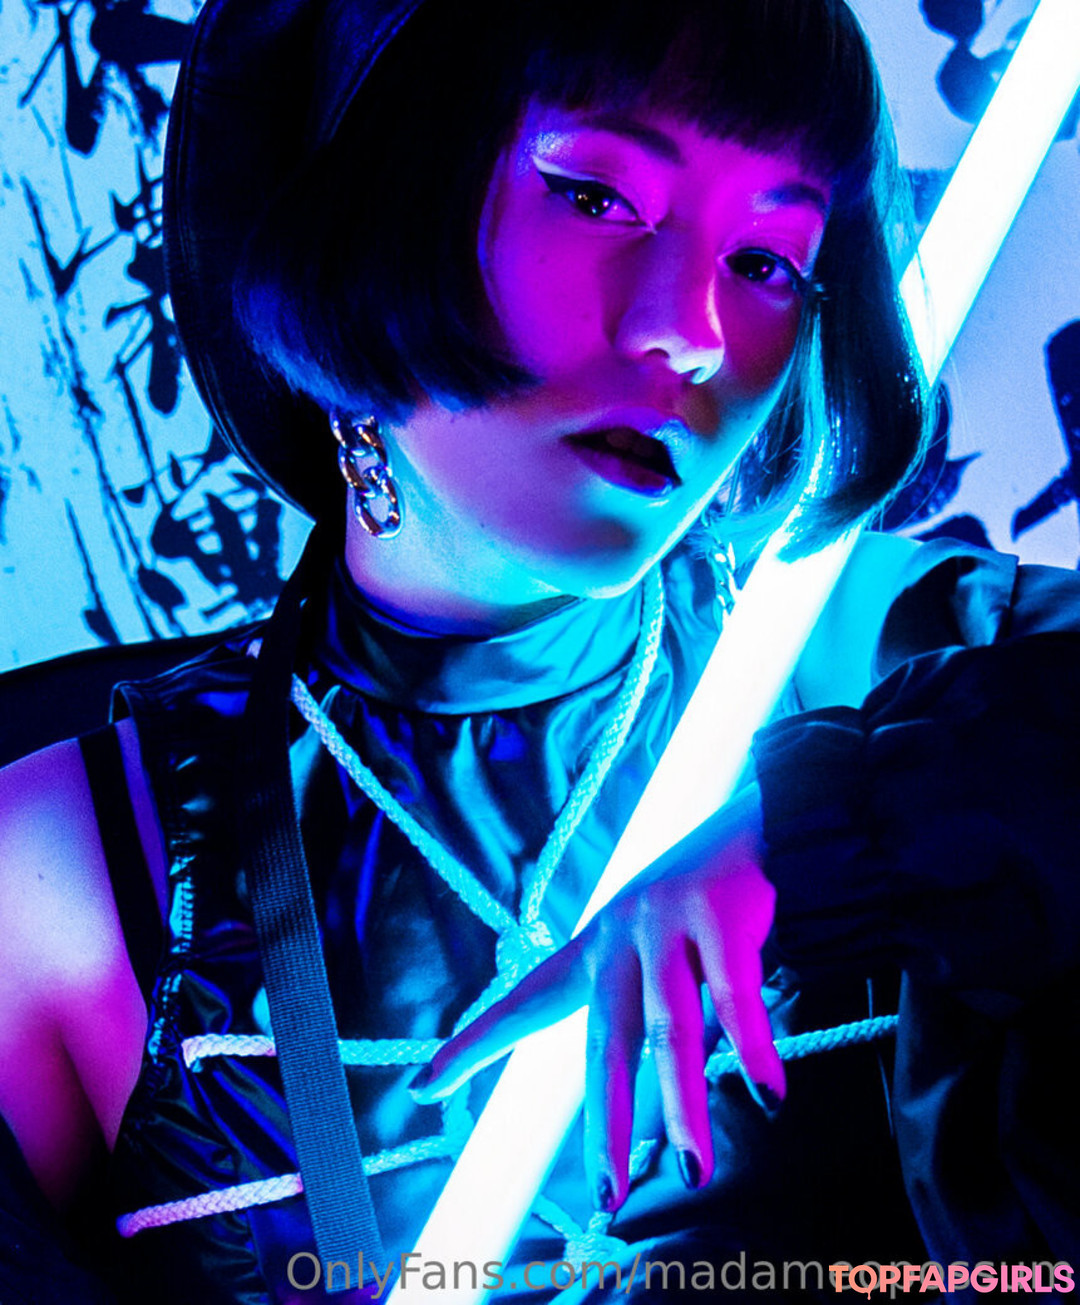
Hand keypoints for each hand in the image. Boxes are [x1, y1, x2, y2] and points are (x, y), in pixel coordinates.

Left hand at [410, 784, 783, 1212]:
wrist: (766, 815)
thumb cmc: (716, 890)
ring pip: (668, 1031)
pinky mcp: (719, 912)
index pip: (527, 1000)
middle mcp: (622, 933)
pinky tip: (767, 1097)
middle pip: (603, 1041)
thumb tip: (670, 1084)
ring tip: (692, 1170)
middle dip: (605, 1122)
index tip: (422, 1085)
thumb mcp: (666, 943)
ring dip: (683, 1106)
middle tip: (606, 1194)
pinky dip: (752, 1050)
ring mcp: (667, 921)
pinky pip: (735, 996)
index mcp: (600, 944)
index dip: (475, 1044)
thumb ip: (657, 1004)